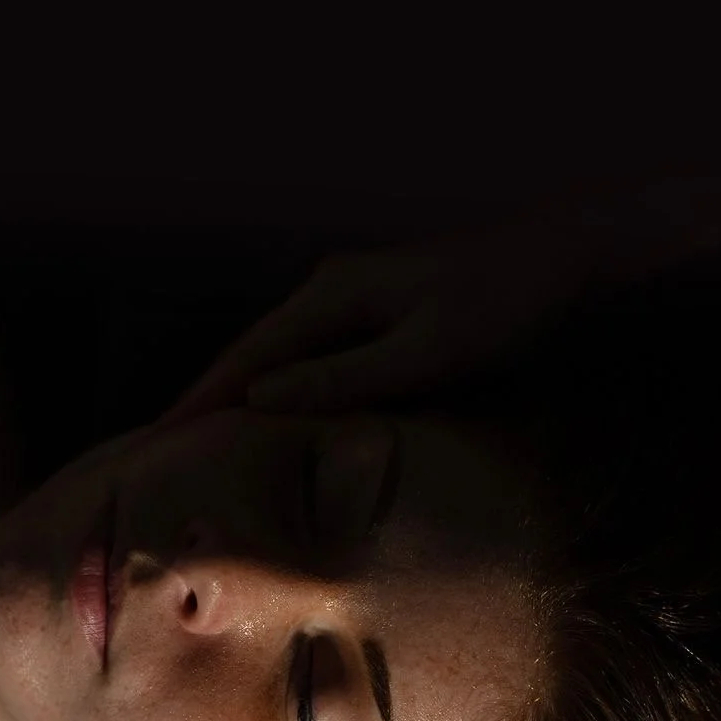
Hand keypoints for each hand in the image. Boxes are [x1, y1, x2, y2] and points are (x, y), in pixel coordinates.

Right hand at [161, 181, 720, 425]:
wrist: (569, 261)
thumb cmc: (505, 308)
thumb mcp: (427, 350)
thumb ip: (345, 378)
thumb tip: (259, 400)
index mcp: (331, 297)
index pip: (244, 360)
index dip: (197, 406)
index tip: (151, 450)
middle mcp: (330, 292)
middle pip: (248, 357)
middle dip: (203, 405)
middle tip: (158, 459)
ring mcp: (352, 301)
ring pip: (276, 361)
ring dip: (237, 402)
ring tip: (201, 452)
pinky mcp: (376, 317)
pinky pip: (309, 363)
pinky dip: (280, 394)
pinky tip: (273, 424)